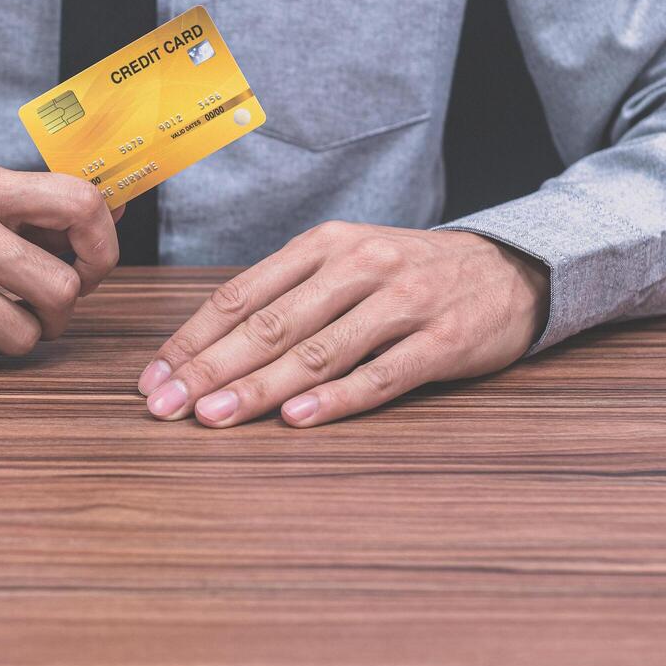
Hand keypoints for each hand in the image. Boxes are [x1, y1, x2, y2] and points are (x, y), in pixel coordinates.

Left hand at [137, 222, 548, 426]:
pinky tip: (297, 420)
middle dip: (209, 369)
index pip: (242, 295)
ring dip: (259, 388)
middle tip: (165, 406)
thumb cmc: (410, 274)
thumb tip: (207, 347)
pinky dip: (336, 400)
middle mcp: (358, 265)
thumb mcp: (346, 262)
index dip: (192, 338)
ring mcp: (403, 302)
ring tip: (213, 417)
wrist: (512, 268)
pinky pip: (380, 375)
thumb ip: (288, 295)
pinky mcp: (443, 341)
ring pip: (317, 351)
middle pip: (269, 325)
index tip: (153, 378)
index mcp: (324, 245)